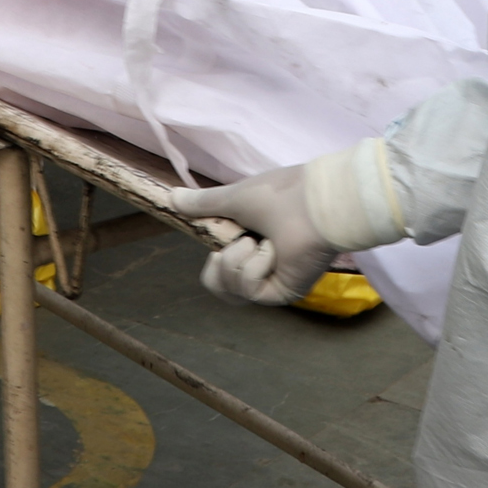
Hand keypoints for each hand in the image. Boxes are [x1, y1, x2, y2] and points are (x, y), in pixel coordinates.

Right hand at [167, 163, 331, 304]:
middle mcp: (263, 266)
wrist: (316, 202)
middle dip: (223, 264)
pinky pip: (249, 291)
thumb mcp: (233, 198)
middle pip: (221, 287)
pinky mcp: (282, 293)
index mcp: (254, 243)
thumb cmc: (283, 194)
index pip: (221, 269)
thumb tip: (172, 197)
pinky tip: (272, 250)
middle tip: (239, 243)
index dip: (216, 258)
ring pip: (231, 291)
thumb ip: (204, 203)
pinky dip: (254, 267)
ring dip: (238, 260)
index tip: (224, 239)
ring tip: (259, 241)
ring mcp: (273, 281)